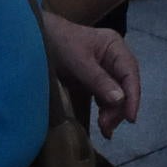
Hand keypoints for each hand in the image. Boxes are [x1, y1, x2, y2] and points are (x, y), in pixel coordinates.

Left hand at [43, 16, 139, 135]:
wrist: (34, 37)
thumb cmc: (59, 43)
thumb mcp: (78, 61)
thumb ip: (98, 80)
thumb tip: (120, 100)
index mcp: (115, 47)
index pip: (130, 73)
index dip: (133, 96)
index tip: (130, 118)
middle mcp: (114, 59)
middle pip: (125, 87)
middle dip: (119, 108)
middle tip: (107, 126)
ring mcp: (105, 71)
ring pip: (117, 95)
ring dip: (113, 113)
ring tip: (105, 129)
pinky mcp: (94, 81)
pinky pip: (105, 98)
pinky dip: (105, 112)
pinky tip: (103, 125)